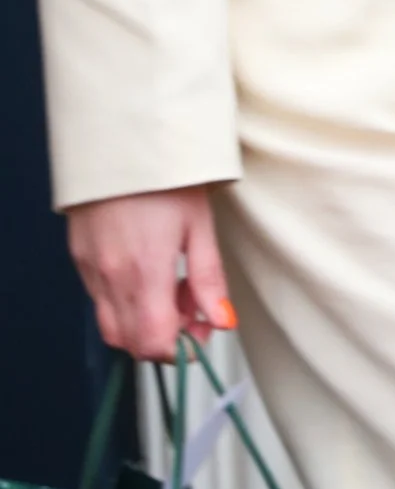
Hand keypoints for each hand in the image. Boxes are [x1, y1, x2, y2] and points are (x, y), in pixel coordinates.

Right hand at [66, 189, 234, 361]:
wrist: (120, 139)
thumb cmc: (164, 176)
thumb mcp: (199, 225)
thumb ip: (208, 279)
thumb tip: (221, 319)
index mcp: (145, 271)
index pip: (153, 342)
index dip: (180, 349)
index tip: (201, 332)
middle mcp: (111, 277)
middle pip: (131, 341)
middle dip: (164, 338)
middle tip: (193, 310)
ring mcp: (90, 269)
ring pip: (112, 324)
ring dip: (143, 321)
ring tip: (172, 287)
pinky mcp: (80, 258)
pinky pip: (100, 298)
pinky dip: (124, 301)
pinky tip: (147, 274)